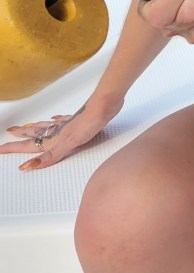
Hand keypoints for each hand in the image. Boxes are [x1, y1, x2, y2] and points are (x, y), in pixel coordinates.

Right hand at [1, 101, 119, 170]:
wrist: (104, 106)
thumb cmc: (89, 123)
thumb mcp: (68, 144)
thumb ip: (49, 156)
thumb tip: (28, 166)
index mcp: (53, 138)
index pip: (29, 145)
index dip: (14, 147)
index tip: (0, 148)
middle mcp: (57, 130)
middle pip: (35, 133)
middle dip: (21, 134)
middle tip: (10, 132)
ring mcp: (68, 124)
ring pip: (46, 126)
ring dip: (35, 127)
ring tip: (26, 126)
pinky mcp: (79, 119)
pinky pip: (63, 120)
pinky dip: (57, 120)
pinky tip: (56, 117)